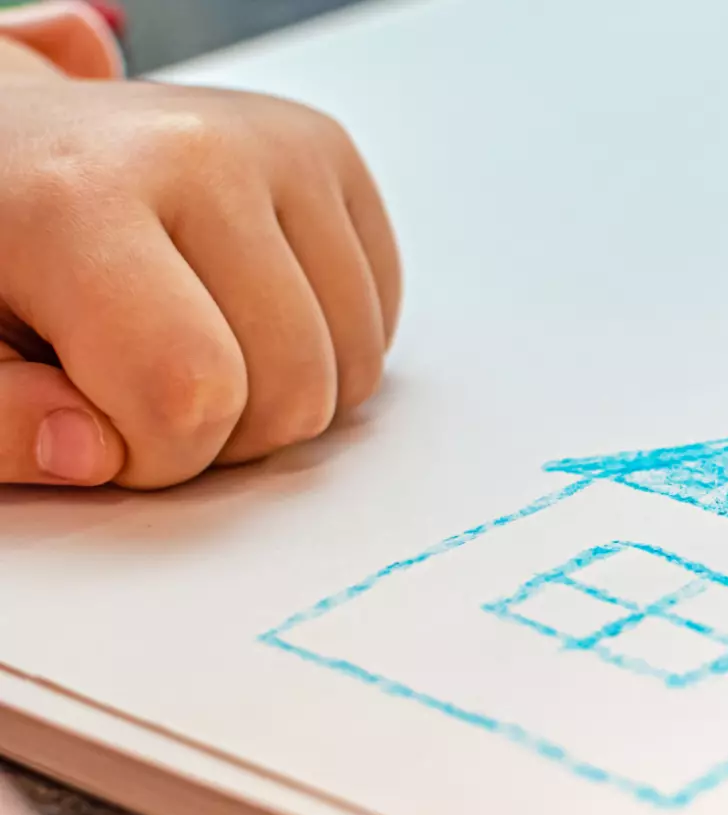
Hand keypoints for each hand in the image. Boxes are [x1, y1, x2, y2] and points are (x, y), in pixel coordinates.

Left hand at [0, 33, 398, 488]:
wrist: (2, 136)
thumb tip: (95, 451)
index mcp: (78, 201)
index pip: (192, 392)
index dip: (156, 456)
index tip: (96, 425)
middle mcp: (197, 154)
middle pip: (295, 387)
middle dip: (226, 434)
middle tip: (144, 389)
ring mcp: (276, 144)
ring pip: (354, 362)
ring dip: (282, 395)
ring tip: (195, 345)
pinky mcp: (326, 149)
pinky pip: (379, 314)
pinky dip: (323, 347)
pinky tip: (242, 312)